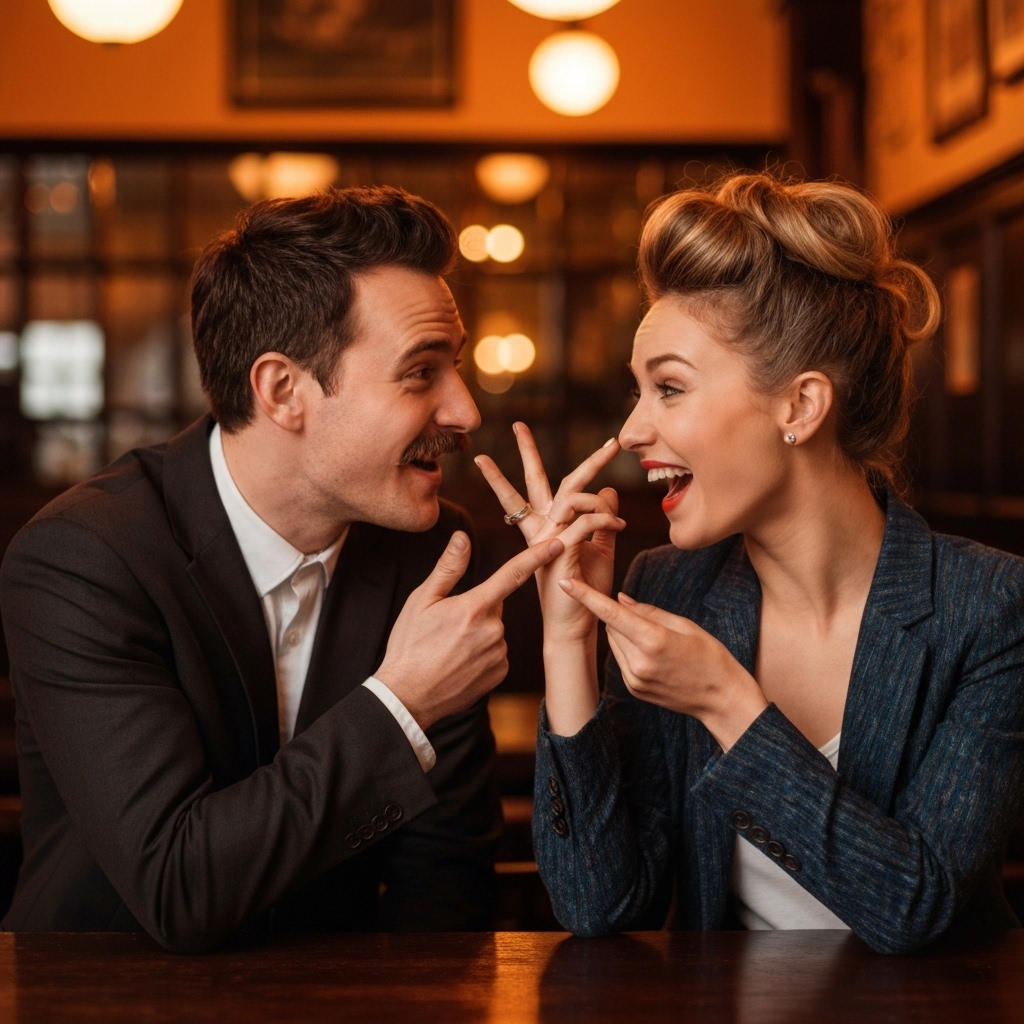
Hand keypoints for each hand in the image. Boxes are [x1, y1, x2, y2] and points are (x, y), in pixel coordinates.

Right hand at [375, 530, 563, 730]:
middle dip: (477, 609)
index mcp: (475, 607)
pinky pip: (496, 653)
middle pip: (494, 606)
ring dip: (479, 634)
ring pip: (495, 631)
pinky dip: (482, 654)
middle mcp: (493, 629)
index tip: (557, 544)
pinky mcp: (500, 673)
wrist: (407, 696)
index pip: (512, 574)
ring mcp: (499, 653)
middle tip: (448, 626)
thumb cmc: (410, 645)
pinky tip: (460, 663)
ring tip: (449, 648)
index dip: (536, 556)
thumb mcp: (421, 601)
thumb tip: (462, 538)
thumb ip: (448, 567)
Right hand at [474, 423, 624, 644]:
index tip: (544, 434)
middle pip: (535, 482)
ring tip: (614, 504)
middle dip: (526, 452)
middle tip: (517, 425)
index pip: (544, 487)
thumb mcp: (600, 549)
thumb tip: (610, 491)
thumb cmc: (585, 591)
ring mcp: (546, 540)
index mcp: (546, 527)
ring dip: (595, 493)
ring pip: (567, 498)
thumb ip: (602, 521)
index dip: (544, 461)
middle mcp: (541, 529)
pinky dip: (603, 518)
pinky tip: (617, 524)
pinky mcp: (557, 553)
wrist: (574, 627)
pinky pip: (582, 522)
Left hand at [558, 579, 768, 750]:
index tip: (565, 583)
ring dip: (625, 634)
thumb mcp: (685, 625)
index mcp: (654, 640)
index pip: (610, 614)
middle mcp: (639, 662)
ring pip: (614, 642)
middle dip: (621, 616)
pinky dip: (630, 650)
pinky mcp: (633, 689)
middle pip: (612, 626)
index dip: (586, 596)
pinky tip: (655, 657)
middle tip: (652, 621)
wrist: (722, 699)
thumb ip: (648, 611)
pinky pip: (621, 660)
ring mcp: (634, 678)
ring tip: (657, 642)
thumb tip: (618, 600)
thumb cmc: (710, 656)